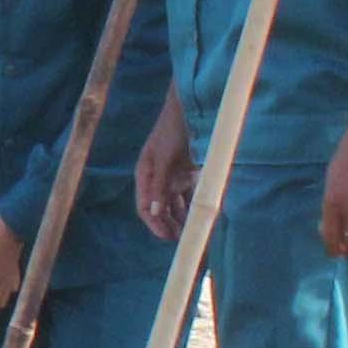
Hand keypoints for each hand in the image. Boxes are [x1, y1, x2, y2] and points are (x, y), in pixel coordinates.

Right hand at [135, 93, 192, 238]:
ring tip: (192, 233)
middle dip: (169, 225)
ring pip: (176, 204)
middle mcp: (157, 178)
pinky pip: (190, 195)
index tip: (168, 238)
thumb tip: (153, 210)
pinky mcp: (188, 172)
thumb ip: (159, 184)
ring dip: (182, 219)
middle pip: (160, 209)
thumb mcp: (164, 158)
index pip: (145, 206)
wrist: (190, 108)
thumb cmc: (172, 130)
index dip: (155, 223)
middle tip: (183, 240)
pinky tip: (202, 216)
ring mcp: (173, 176)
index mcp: (145, 174)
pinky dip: (194, 206)